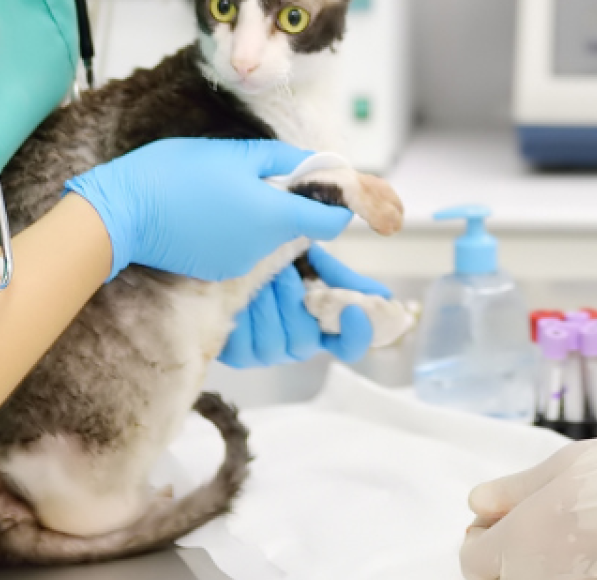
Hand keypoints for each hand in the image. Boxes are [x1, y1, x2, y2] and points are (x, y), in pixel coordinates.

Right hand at [63, 138, 352, 281]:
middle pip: (296, 226)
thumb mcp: (234, 153)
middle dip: (289, 201)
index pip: (331, 222)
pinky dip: (235, 230)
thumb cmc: (175, 175)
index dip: (335, 203)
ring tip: (224, 189)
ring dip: (259, 214)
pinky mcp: (216, 271)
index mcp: (274, 217)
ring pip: (267, 235)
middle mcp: (263, 248)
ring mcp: (239, 264)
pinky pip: (241, 247)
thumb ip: (282, 160)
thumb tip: (315, 164)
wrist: (120, 214)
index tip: (325, 185)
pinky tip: (208, 211)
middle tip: (261, 172)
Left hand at [219, 246, 390, 367]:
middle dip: (294, 301)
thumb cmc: (262, 249)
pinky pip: (248, 346)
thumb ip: (339, 275)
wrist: (214, 245)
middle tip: (283, 270)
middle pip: (308, 341)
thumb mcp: (307, 257)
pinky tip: (238, 293)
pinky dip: (245, 314)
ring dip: (268, 303)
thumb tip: (382, 297)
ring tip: (255, 275)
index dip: (357, 334)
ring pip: (278, 343)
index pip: (348, 344)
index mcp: (319, 320)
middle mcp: (295, 340)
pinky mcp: (236, 353)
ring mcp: (266, 350)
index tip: (355, 310)